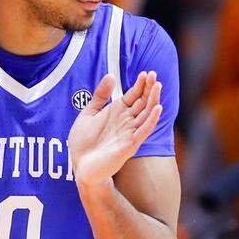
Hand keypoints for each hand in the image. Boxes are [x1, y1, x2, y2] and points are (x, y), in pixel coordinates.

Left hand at [68, 71, 162, 187]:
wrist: (80, 166)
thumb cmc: (84, 143)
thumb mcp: (88, 114)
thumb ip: (99, 97)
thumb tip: (110, 75)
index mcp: (117, 113)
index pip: (133, 96)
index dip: (140, 85)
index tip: (146, 72)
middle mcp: (126, 122)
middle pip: (142, 102)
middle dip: (149, 89)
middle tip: (155, 74)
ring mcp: (129, 133)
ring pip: (146, 114)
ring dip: (153, 100)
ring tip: (158, 86)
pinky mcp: (130, 145)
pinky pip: (144, 131)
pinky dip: (151, 120)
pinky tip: (157, 108)